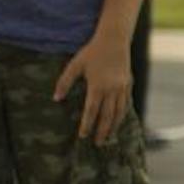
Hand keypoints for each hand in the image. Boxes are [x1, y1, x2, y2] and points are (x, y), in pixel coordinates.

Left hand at [54, 31, 132, 145]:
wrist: (114, 39)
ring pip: (119, 112)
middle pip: (107, 116)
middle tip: (97, 143)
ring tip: (109, 136)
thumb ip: (65, 82)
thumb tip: (56, 99)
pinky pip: (126, 103)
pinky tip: (118, 120)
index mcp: (97, 86)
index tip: (83, 136)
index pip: (91, 111)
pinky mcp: (128, 84)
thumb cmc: (92, 52)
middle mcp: (111, 89)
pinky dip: (122, 114)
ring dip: (114, 126)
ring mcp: (122, 87)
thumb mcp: (75, 65)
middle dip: (102, 131)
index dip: (87, 125)